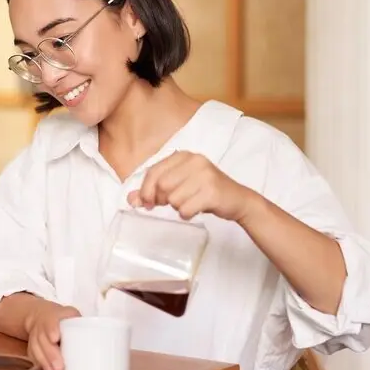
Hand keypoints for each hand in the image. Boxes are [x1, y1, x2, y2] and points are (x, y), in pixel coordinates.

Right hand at [24, 302, 80, 369]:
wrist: (42, 315)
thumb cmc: (62, 316)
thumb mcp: (71, 313)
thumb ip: (80, 322)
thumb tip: (98, 336)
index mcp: (52, 316)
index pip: (50, 321)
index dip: (51, 329)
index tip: (55, 338)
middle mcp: (41, 326)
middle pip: (42, 339)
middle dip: (50, 354)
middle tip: (59, 367)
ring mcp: (35, 335)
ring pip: (36, 348)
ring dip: (44, 362)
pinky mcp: (32, 345)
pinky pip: (32, 355)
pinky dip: (39, 364)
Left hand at [126, 150, 262, 221]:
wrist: (238, 200)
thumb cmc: (205, 192)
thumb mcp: (180, 186)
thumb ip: (155, 190)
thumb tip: (130, 200)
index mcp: (184, 156)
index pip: (153, 171)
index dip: (145, 189)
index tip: (147, 202)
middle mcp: (195, 161)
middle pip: (161, 185)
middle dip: (162, 200)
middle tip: (173, 204)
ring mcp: (205, 175)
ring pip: (173, 199)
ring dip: (178, 207)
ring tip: (190, 203)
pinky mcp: (212, 191)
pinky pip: (186, 209)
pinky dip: (187, 214)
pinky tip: (197, 209)